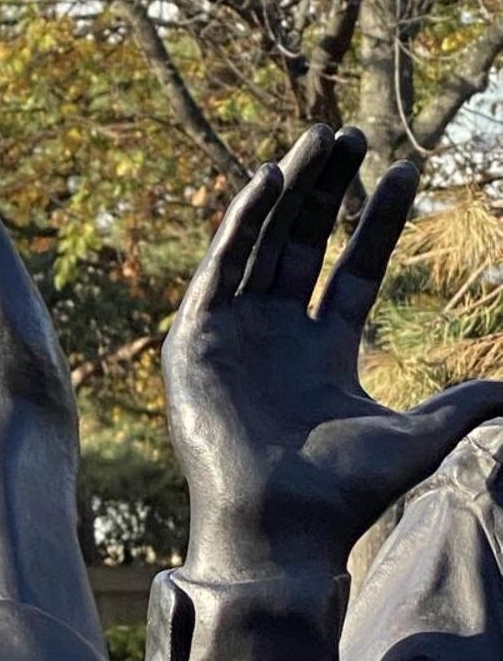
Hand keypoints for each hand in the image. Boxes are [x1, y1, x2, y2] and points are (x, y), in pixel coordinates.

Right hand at [165, 123, 502, 581]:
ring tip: (319, 138)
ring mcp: (233, 334)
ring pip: (260, 243)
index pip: (352, 269)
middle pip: (301, 242)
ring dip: (285, 188)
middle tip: (350, 132)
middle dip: (327, 187)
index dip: (376, 221)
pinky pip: (217, 269)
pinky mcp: (195, 340)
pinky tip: (267, 181)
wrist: (279, 528)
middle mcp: (275, 336)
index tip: (405, 171)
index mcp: (322, 353)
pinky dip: (238, 223)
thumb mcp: (419, 437)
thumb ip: (464, 404)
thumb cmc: (344, 495)